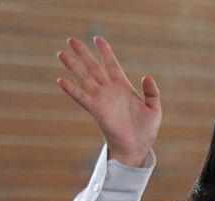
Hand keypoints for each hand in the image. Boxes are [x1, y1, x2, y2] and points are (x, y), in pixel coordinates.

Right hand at [57, 37, 160, 166]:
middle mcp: (109, 91)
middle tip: (71, 39)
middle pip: (93, 67)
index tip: (97, 38)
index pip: (111, 64)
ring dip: (72, 66)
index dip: (105, 51)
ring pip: (84, 78)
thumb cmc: (146, 130)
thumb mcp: (154, 108)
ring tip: (60, 53)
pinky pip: (82, 98)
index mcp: (123, 87)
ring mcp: (101, 100)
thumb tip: (147, 76)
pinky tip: (61, 80)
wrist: (137, 147)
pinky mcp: (97, 111)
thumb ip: (152, 92)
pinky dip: (71, 89)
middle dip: (83, 53)